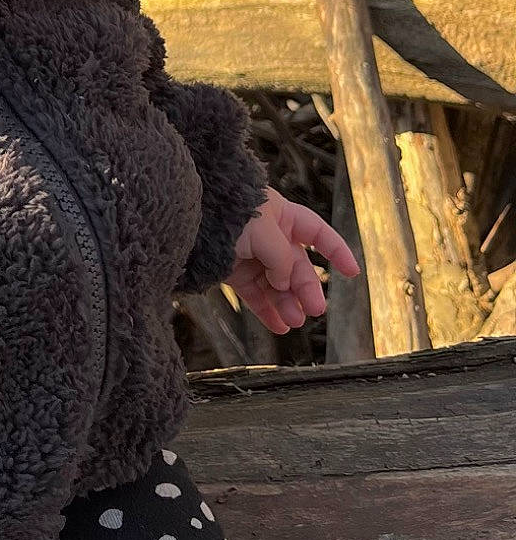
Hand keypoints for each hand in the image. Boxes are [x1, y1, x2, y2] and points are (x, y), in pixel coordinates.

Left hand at [228, 186, 360, 331]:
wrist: (187, 219)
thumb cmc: (226, 212)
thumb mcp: (263, 230)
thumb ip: (281, 258)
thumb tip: (284, 281)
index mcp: (281, 215)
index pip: (316, 233)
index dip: (335, 251)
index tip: (351, 272)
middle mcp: (269, 235)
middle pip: (297, 266)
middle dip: (306, 288)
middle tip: (315, 310)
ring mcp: (251, 254)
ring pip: (277, 284)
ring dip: (288, 304)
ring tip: (294, 322)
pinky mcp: (234, 271)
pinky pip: (255, 294)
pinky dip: (267, 311)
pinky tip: (279, 327)